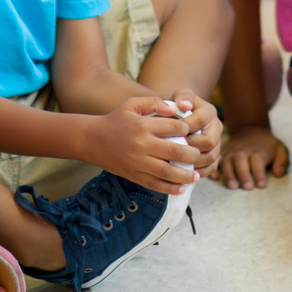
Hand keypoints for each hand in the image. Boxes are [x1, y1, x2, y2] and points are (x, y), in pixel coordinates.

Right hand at [87, 95, 202, 193]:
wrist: (92, 139)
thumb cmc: (115, 119)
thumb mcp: (132, 104)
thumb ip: (154, 102)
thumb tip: (175, 110)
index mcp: (144, 125)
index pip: (174, 128)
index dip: (188, 130)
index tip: (193, 133)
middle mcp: (142, 144)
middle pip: (174, 152)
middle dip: (191, 155)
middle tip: (199, 155)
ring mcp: (137, 162)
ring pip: (166, 172)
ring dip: (185, 175)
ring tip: (196, 176)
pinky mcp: (133, 175)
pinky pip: (154, 184)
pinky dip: (169, 189)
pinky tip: (181, 189)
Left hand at [168, 89, 222, 176]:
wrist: (181, 117)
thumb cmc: (178, 106)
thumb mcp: (179, 96)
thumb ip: (182, 97)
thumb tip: (184, 105)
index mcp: (209, 111)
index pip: (201, 121)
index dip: (185, 128)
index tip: (170, 131)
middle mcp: (217, 127)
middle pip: (209, 141)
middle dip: (190, 147)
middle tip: (173, 150)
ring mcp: (218, 143)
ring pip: (211, 157)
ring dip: (193, 161)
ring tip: (177, 162)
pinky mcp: (215, 156)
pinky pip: (211, 167)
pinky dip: (198, 172)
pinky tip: (184, 172)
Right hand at [217, 124, 289, 189]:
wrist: (250, 128)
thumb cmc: (266, 144)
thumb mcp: (279, 148)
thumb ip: (282, 160)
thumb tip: (278, 173)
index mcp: (258, 150)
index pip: (258, 160)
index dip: (259, 172)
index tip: (260, 185)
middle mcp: (243, 150)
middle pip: (241, 160)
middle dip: (243, 173)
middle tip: (247, 186)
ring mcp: (231, 151)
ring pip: (227, 161)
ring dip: (229, 173)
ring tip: (232, 186)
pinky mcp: (223, 152)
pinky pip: (216, 158)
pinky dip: (214, 167)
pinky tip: (215, 177)